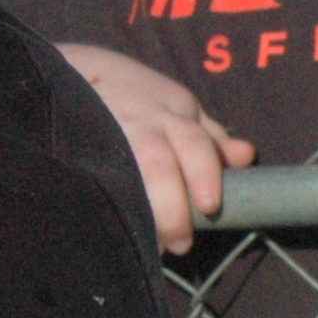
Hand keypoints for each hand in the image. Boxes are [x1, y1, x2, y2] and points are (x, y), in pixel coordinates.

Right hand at [57, 42, 254, 253]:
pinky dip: (101, 203)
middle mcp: (139, 122)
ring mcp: (104, 133)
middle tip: (181, 242)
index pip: (195, 144)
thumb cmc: (136, 97)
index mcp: (171, 112)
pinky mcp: (77, 147)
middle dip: (171, 204)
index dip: (204, 174)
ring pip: (122, 173)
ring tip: (150, 247)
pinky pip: (91, 178)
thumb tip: (246, 157)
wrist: (72, 69)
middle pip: (158, 162)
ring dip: (139, 211)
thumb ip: (210, 136)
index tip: (210, 207)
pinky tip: (108, 228)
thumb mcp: (178, 106)